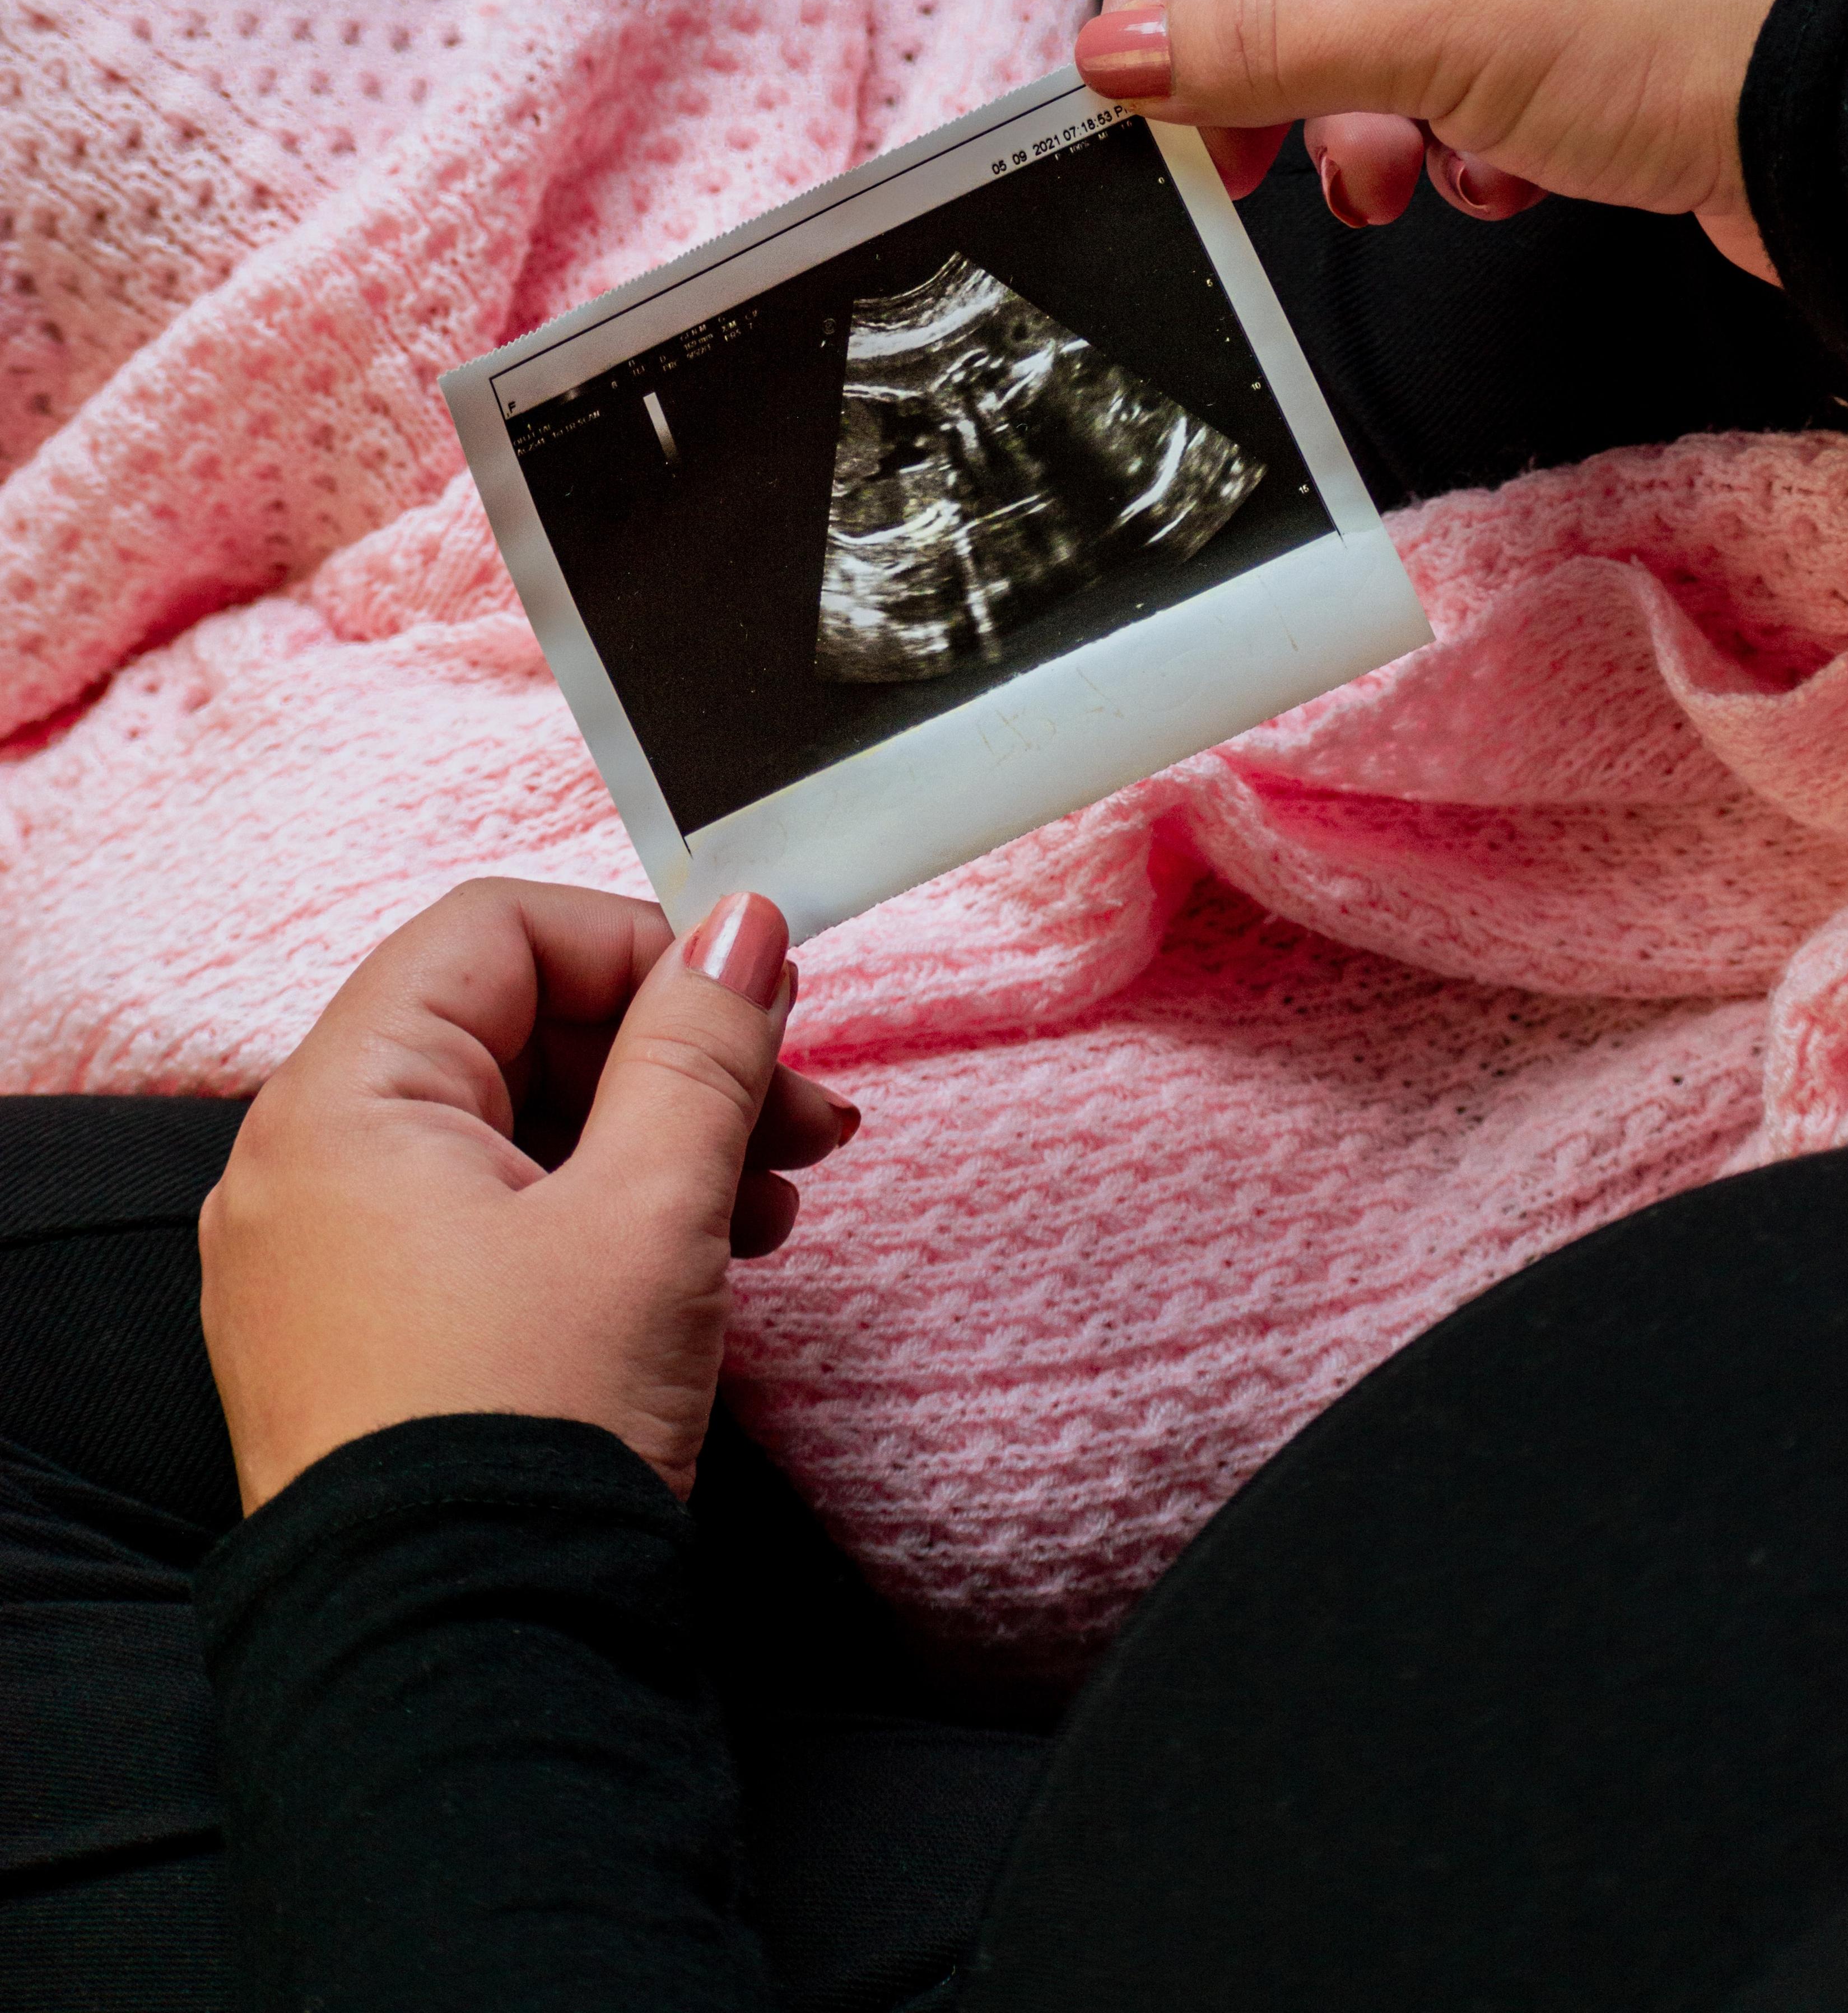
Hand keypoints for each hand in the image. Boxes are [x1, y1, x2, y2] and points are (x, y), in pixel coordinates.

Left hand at [199, 879, 855, 1512]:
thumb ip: (700, 1046)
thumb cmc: (527, 1439)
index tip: (751, 1000)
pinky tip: (705, 1253)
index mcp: (340, 1106)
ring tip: (771, 1198)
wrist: (471, 1663)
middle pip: (511, 1028)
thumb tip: (740, 929)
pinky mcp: (369, 1330)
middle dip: (671, 1058)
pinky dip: (598, 1211)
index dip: (641, 948)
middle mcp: (307, 1165)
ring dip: (655, 1137)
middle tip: (795, 1110)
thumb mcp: (650, 1210)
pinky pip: (488, 1216)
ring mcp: (328, 1256)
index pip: (498, 933)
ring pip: (514, 1127)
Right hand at [1076, 0, 1847, 278]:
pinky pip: (1471, 84)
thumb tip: (1115, 55)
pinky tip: (1500, 179)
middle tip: (1232, 164)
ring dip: (1367, 124)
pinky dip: (1460, 145)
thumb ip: (1260, 39)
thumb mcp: (1436, 27)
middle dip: (1277, 66)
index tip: (1131, 80)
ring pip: (1390, 30)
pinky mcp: (1606, 32)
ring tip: (1389, 186)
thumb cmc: (1686, 18)